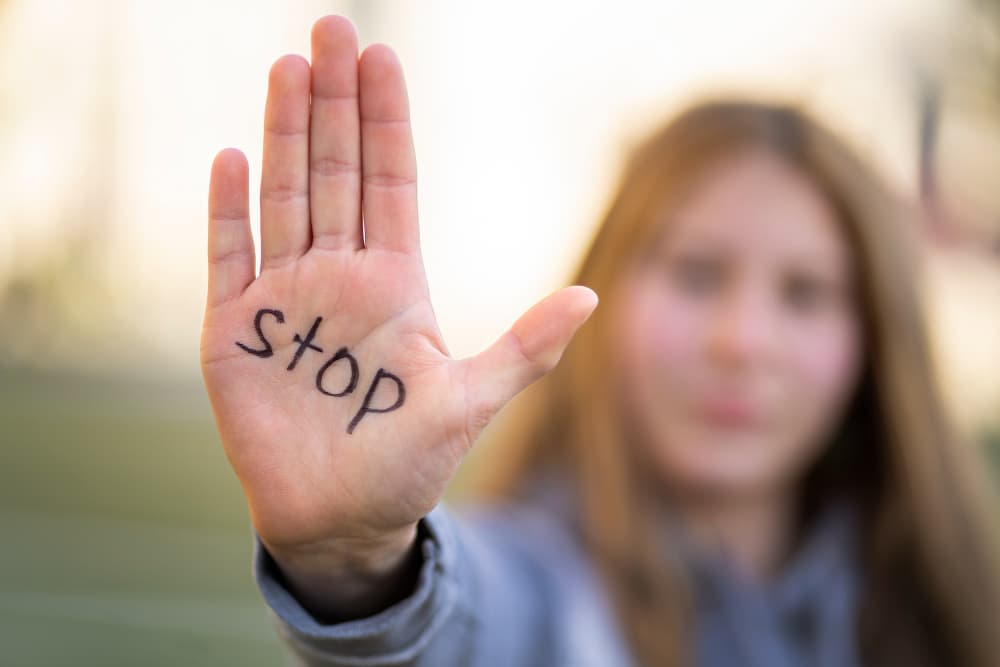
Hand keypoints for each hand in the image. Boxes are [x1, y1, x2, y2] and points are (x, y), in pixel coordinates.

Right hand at [200, 16, 596, 565]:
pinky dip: (227, 211)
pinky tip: (232, 157)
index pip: (391, 182)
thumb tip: (591, 297)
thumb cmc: (406, 462)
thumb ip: (524, 348)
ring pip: (284, 198)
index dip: (386, 121)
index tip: (383, 58)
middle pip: (335, 172)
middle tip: (331, 29)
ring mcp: (284, 298)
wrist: (339, 517)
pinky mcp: (234, 330)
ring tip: (288, 69)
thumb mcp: (471, 402)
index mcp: (394, 283)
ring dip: (285, 134)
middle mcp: (338, 277)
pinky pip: (229, 257)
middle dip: (333, 102)